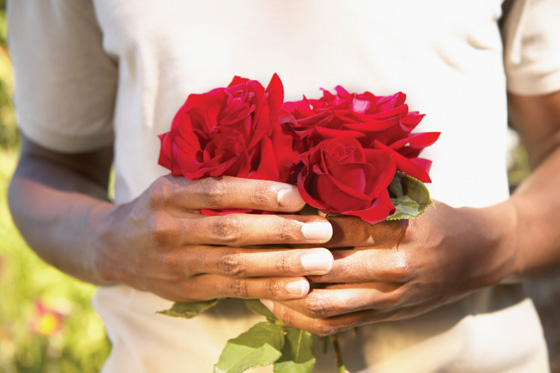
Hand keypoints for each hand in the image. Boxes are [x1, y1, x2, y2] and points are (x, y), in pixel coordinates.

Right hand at [91, 175, 334, 301]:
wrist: (115, 247)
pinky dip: (267, 288)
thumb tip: (276, 180)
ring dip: (282, 264)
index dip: (259, 194)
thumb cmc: (159, 208)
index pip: (218, 191)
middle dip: (281, 231)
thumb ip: (213, 183)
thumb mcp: (175, 185)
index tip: (296, 196)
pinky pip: (232, 289)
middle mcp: (169, 229)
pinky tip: (298, 286)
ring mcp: (176, 264)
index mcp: (168, 194)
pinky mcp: (186, 291)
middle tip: (323, 230)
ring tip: (321, 261)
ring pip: (235, 264)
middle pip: (231, 231)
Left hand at [261, 202, 516, 334]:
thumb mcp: (411, 196)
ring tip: (256, 277)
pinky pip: (336, 325)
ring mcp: (389, 298)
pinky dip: (302, 317)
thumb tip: (314, 179)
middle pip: (326, 267)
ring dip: (288, 292)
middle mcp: (395, 269)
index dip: (298, 221)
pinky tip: (277, 303)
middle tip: (249, 245)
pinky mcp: (384, 316)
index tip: (265, 211)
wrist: (478, 256)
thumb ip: (368, 192)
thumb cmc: (438, 218)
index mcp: (401, 231)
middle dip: (285, 257)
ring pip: (326, 303)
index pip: (338, 227)